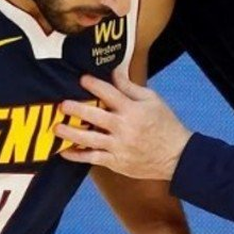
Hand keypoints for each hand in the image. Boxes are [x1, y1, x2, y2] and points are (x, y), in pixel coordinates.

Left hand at [56, 72, 192, 179]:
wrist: (176, 156)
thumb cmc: (165, 124)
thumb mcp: (152, 100)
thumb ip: (130, 87)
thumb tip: (115, 71)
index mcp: (133, 110)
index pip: (110, 93)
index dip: (94, 85)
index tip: (82, 79)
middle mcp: (124, 128)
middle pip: (95, 116)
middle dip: (76, 109)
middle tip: (61, 105)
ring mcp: (119, 147)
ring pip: (89, 139)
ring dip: (70, 133)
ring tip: (56, 127)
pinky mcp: (116, 162)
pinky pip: (92, 158)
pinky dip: (77, 155)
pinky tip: (64, 150)